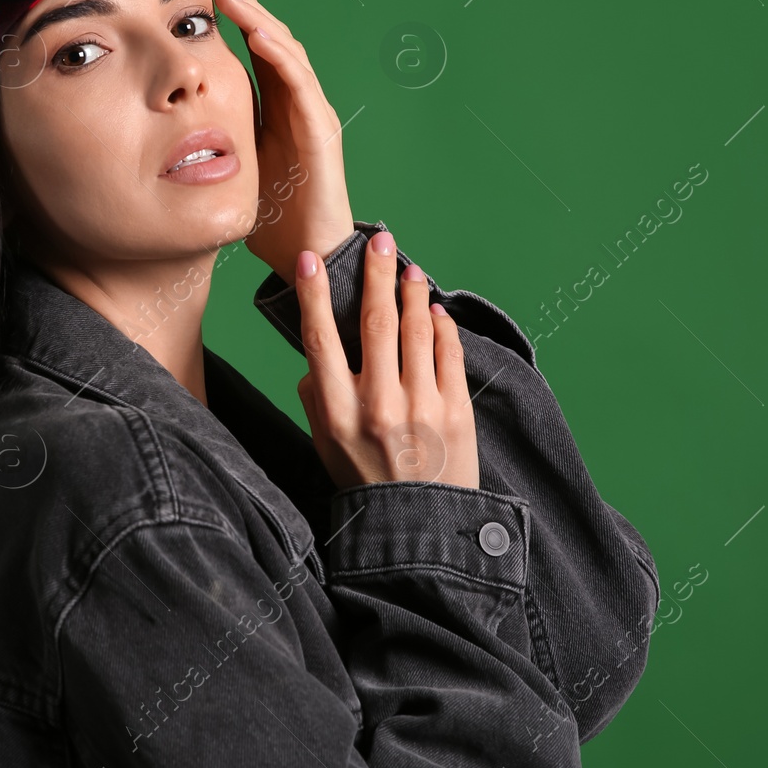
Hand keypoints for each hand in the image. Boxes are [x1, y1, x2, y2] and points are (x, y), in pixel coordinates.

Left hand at [204, 0, 355, 286]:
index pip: (256, 48)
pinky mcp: (320, 131)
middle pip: (271, 37)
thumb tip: (166, 128)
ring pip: (286, 50)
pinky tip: (257, 34)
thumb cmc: (274, 217)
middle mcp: (298, 102)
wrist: (308, 255)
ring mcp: (313, 112)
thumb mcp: (232, 167)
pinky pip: (300, 84)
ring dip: (257, 16)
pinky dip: (279, 55)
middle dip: (244, 2)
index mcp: (277, 107)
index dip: (235, 14)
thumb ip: (213, 140)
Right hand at [293, 229, 479, 490]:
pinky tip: (435, 311)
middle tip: (380, 240)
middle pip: (376, 322)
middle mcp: (379, 406)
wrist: (420, 527)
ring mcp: (422, 407)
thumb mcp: (326, 446)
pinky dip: (442, 326)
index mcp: (338, 413)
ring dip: (412, 292)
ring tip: (408, 270)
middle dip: (376, 274)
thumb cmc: (367, 483)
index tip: (311, 260)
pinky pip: (449, 354)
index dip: (314, 295)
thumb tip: (316, 360)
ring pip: (417, 330)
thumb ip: (317, 399)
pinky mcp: (456, 411)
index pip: (320, 340)